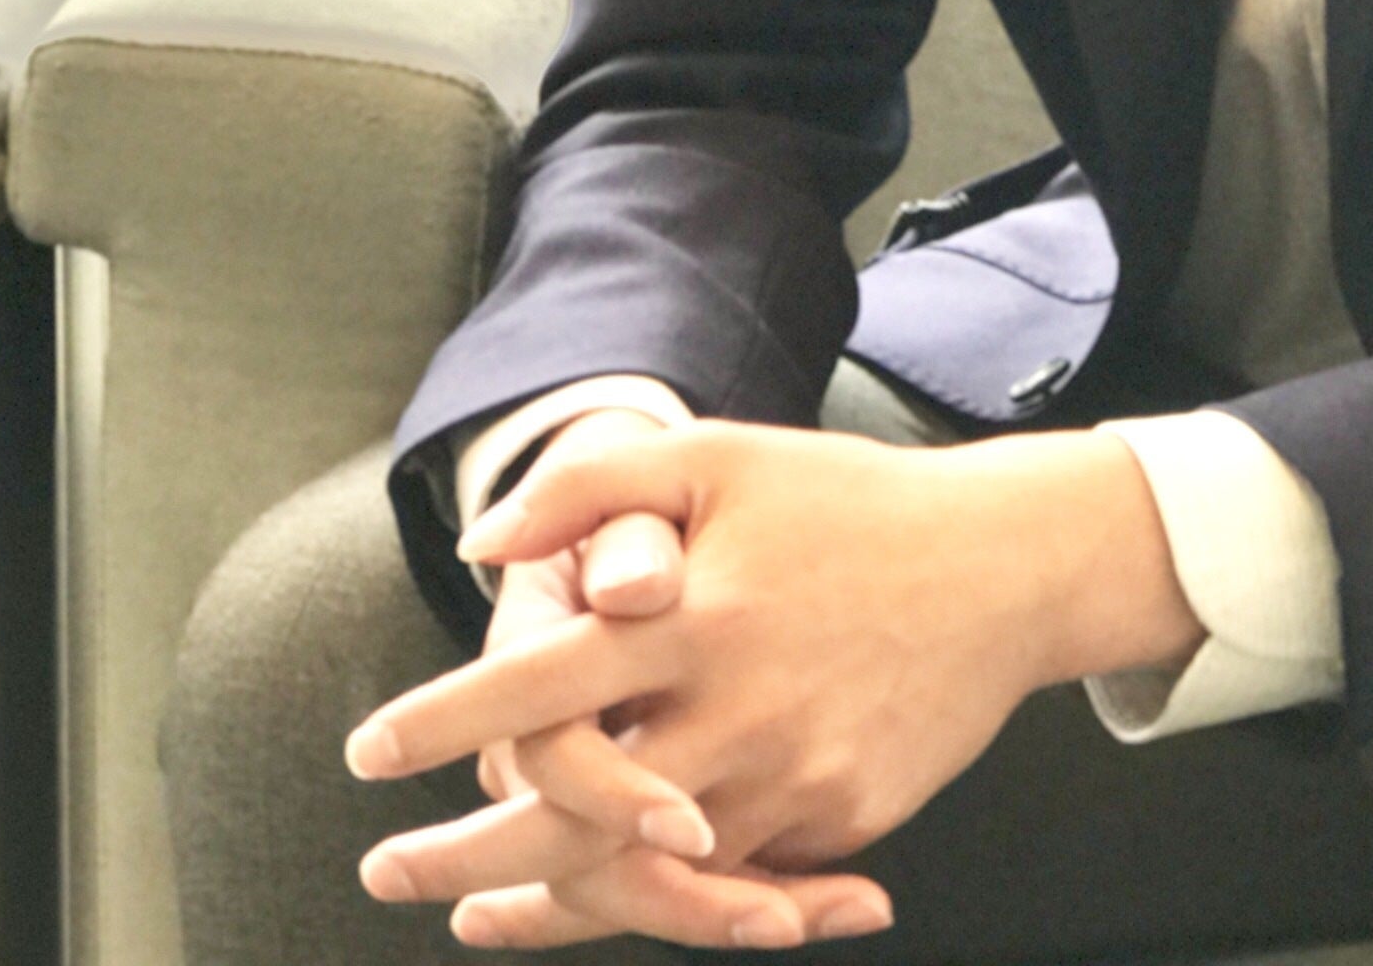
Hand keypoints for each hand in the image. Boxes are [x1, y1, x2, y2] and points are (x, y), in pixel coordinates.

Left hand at [347, 419, 1201, 947]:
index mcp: (696, 616)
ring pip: (645, 875)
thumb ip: (594, 485)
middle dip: (464, 858)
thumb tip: (481, 541)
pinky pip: (732, 879)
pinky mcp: (843, 820)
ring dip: (548, 906)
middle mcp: (739, 709)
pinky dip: (657, 902)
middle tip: (386, 873)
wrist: (1006, 566)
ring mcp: (795, 777)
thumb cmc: (845, 502)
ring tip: (475, 915)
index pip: (539, 685)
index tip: (366, 756)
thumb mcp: (720, 457)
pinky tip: (591, 905)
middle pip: (572, 817)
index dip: (442, 724)